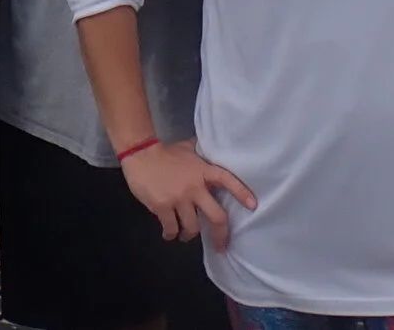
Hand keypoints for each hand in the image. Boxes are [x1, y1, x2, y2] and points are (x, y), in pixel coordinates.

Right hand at [119, 141, 256, 250]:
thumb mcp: (187, 148)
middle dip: (220, 234)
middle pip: (216, 216)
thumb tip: (213, 146)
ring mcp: (179, 198)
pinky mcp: (162, 206)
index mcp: (202, 171)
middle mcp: (194, 186)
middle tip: (221, 246)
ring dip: (190, 235)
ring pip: (192, 227)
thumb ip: (201, 152)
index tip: (253, 205)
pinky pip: (171, 228)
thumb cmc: (164, 152)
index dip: (241, 192)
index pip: (227, 180)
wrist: (140, 154)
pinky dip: (171, 234)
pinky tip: (169, 234)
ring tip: (185, 235)